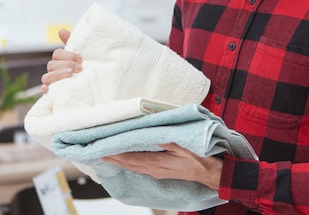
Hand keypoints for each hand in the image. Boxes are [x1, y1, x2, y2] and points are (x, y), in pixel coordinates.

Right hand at [41, 29, 82, 92]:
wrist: (93, 88)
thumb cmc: (83, 69)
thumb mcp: (80, 55)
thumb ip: (71, 42)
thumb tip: (61, 31)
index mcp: (60, 61)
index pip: (57, 54)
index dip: (68, 55)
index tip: (80, 59)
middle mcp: (53, 71)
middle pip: (51, 65)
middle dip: (66, 64)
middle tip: (79, 68)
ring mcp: (52, 83)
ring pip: (46, 77)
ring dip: (58, 74)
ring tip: (70, 73)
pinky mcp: (53, 94)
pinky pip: (44, 91)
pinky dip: (44, 89)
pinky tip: (48, 89)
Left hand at [102, 143, 222, 190]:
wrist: (208, 173)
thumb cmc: (197, 159)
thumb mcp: (183, 147)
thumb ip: (167, 141)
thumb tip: (154, 135)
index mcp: (157, 163)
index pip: (131, 159)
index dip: (117, 155)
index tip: (104, 150)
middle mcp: (153, 169)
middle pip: (128, 164)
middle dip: (114, 159)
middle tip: (100, 153)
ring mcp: (156, 172)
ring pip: (133, 168)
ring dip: (120, 162)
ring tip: (109, 157)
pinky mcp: (160, 172)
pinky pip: (140, 169)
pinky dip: (129, 165)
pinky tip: (126, 162)